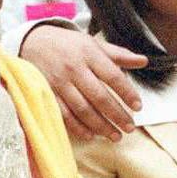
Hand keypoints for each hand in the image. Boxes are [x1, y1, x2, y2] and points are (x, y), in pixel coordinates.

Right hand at [19, 25, 147, 140]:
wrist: (32, 42)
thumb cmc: (69, 45)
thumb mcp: (93, 44)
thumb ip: (118, 55)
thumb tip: (143, 61)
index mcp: (89, 54)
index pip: (113, 76)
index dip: (127, 93)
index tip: (138, 107)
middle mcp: (74, 69)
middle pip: (99, 96)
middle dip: (116, 115)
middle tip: (130, 128)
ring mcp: (59, 82)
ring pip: (82, 109)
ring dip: (100, 125)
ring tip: (115, 136)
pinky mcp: (46, 93)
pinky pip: (63, 115)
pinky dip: (78, 127)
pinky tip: (91, 135)